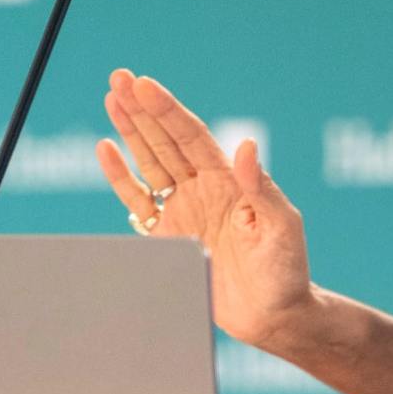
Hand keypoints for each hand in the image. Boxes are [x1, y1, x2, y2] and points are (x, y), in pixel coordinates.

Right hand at [96, 69, 313, 347]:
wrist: (272, 315)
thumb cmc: (286, 270)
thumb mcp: (281, 226)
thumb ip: (262, 188)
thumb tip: (246, 146)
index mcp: (231, 179)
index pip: (192, 136)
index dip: (166, 110)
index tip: (144, 85)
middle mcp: (204, 188)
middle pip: (166, 140)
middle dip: (141, 109)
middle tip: (118, 78)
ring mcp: (184, 210)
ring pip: (150, 162)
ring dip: (129, 132)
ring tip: (110, 98)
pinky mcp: (168, 237)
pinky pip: (139, 200)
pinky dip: (122, 176)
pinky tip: (106, 149)